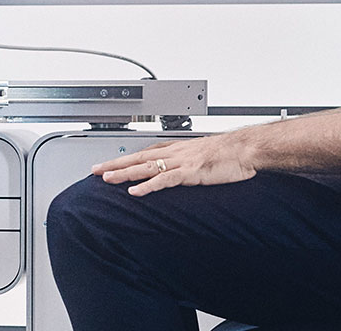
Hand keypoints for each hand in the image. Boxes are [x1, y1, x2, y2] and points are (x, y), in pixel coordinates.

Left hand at [91, 132, 256, 195]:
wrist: (245, 149)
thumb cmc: (227, 153)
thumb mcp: (200, 156)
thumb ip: (185, 163)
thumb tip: (176, 171)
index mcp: (175, 149)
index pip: (143, 153)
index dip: (124, 159)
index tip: (108, 164)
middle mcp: (174, 153)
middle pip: (137, 158)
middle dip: (115, 164)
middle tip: (95, 169)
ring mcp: (180, 162)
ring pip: (145, 167)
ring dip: (124, 173)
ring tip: (106, 178)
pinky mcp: (189, 172)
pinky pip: (164, 180)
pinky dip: (147, 186)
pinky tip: (134, 191)